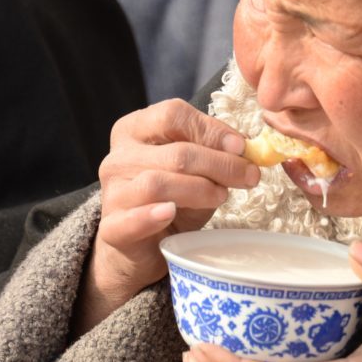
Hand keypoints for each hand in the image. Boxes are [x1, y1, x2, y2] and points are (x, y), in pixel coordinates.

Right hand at [75, 99, 260, 334]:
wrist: (146, 245)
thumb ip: (216, 153)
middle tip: (249, 176)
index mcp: (136, 130)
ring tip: (221, 197)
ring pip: (157, 183)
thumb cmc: (177, 198)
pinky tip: (170, 213)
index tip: (241, 147)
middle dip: (220, 164)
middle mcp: (119, 157)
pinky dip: (152, 216)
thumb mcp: (199, 169)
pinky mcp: (112, 228)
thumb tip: (245, 148)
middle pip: (175, 153)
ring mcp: (112, 193)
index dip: (212, 129)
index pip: (173, 115)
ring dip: (199, 190)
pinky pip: (131, 219)